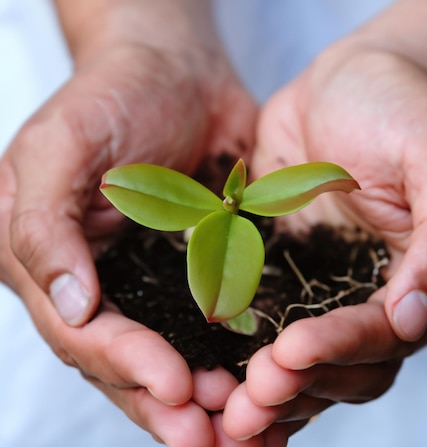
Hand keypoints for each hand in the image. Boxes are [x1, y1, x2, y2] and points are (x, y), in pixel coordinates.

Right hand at [0, 5, 256, 442]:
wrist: (177, 70)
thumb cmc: (112, 95)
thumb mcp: (60, 147)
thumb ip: (45, 225)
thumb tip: (68, 304)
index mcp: (49, 262)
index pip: (83, 333)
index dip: (127, 366)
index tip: (180, 389)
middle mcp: (99, 283)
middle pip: (125, 362)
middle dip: (166, 403)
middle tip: (212, 437)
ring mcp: (150, 280)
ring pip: (171, 353)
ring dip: (202, 395)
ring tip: (241, 422)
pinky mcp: (199, 268)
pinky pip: (212, 324)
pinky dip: (231, 357)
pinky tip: (257, 379)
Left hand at [222, 38, 426, 438]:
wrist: (358, 78)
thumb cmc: (409, 107)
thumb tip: (417, 319)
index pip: (387, 335)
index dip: (340, 349)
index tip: (289, 350)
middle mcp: (387, 300)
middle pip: (349, 369)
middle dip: (300, 386)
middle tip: (248, 398)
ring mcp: (336, 294)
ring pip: (309, 367)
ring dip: (271, 394)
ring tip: (225, 411)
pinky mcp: (291, 277)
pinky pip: (269, 329)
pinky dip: (245, 362)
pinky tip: (212, 382)